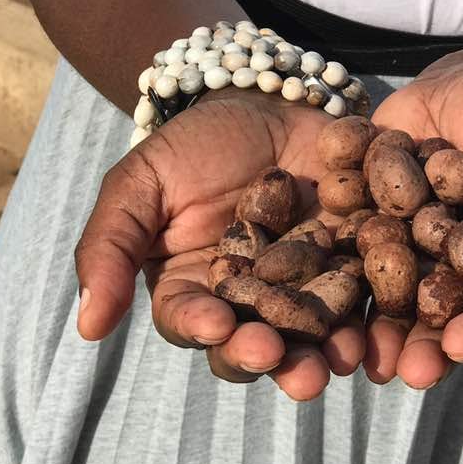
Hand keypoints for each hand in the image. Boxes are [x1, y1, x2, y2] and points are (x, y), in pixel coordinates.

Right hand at [74, 89, 365, 400]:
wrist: (268, 101)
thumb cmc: (194, 146)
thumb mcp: (139, 185)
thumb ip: (109, 250)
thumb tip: (86, 329)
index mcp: (194, 291)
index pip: (192, 320)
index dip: (202, 328)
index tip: (216, 326)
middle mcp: (250, 303)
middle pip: (256, 342)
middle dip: (268, 355)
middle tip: (278, 358)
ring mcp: (305, 290)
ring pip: (312, 335)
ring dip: (323, 354)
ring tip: (333, 362)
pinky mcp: (354, 269)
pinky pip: (365, 298)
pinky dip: (371, 316)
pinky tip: (375, 327)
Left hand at [364, 63, 462, 388]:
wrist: (458, 86)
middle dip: (442, 345)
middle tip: (424, 368)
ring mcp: (418, 269)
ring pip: (405, 314)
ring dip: (388, 340)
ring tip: (373, 364)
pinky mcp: (370, 249)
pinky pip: (353, 278)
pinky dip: (339, 298)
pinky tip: (321, 319)